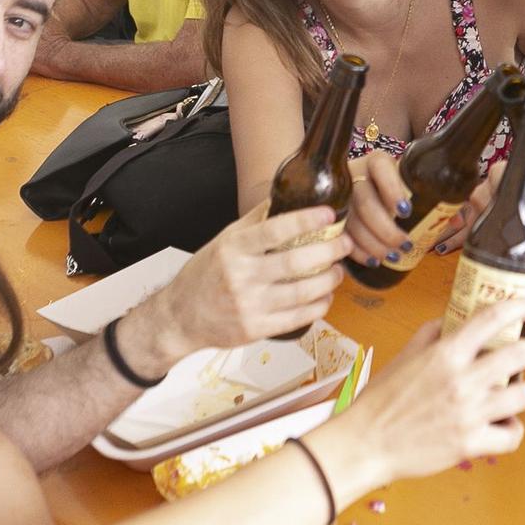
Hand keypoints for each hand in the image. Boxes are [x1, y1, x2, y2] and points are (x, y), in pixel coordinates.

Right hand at [134, 203, 349, 359]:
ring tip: (338, 270)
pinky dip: (318, 306)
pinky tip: (325, 296)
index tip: (329, 215)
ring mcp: (249, 306)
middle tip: (345, 243)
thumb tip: (284, 194)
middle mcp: (241, 276)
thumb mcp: (223, 241)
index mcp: (233, 249)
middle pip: (295, 263)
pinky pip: (297, 318)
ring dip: (328, 280)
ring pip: (302, 293)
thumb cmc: (204, 274)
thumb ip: (255, 222)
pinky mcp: (256, 329)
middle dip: (328, 251)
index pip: (274, 231)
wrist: (179, 317)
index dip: (305, 221)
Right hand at [306, 297, 524, 496]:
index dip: (521, 307)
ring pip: (524, 395)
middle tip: (524, 356)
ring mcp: (468, 414)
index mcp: (445, 353)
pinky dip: (511, 430)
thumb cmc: (381, 399)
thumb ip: (433, 333)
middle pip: (521, 355)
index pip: (492, 318)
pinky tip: (501, 424)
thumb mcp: (405, 354)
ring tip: (509, 394)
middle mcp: (461, 380)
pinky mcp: (470, 445)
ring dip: (521, 392)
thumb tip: (456, 320)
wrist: (365, 443)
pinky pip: (513, 435)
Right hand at [343, 152, 486, 268]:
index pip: (381, 167)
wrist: (364, 189)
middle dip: (385, 228)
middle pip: (365, 201)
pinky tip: (372, 260)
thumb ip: (437, 199)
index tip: (406, 211)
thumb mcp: (414, 186)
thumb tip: (457, 220)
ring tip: (390, 257)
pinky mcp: (333, 215)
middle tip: (404, 245)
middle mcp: (356, 175)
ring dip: (372, 243)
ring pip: (352, 221)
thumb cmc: (398, 188)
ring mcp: (341, 195)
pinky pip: (340, 234)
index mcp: (378, 162)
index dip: (392, 189)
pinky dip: (357, 251)